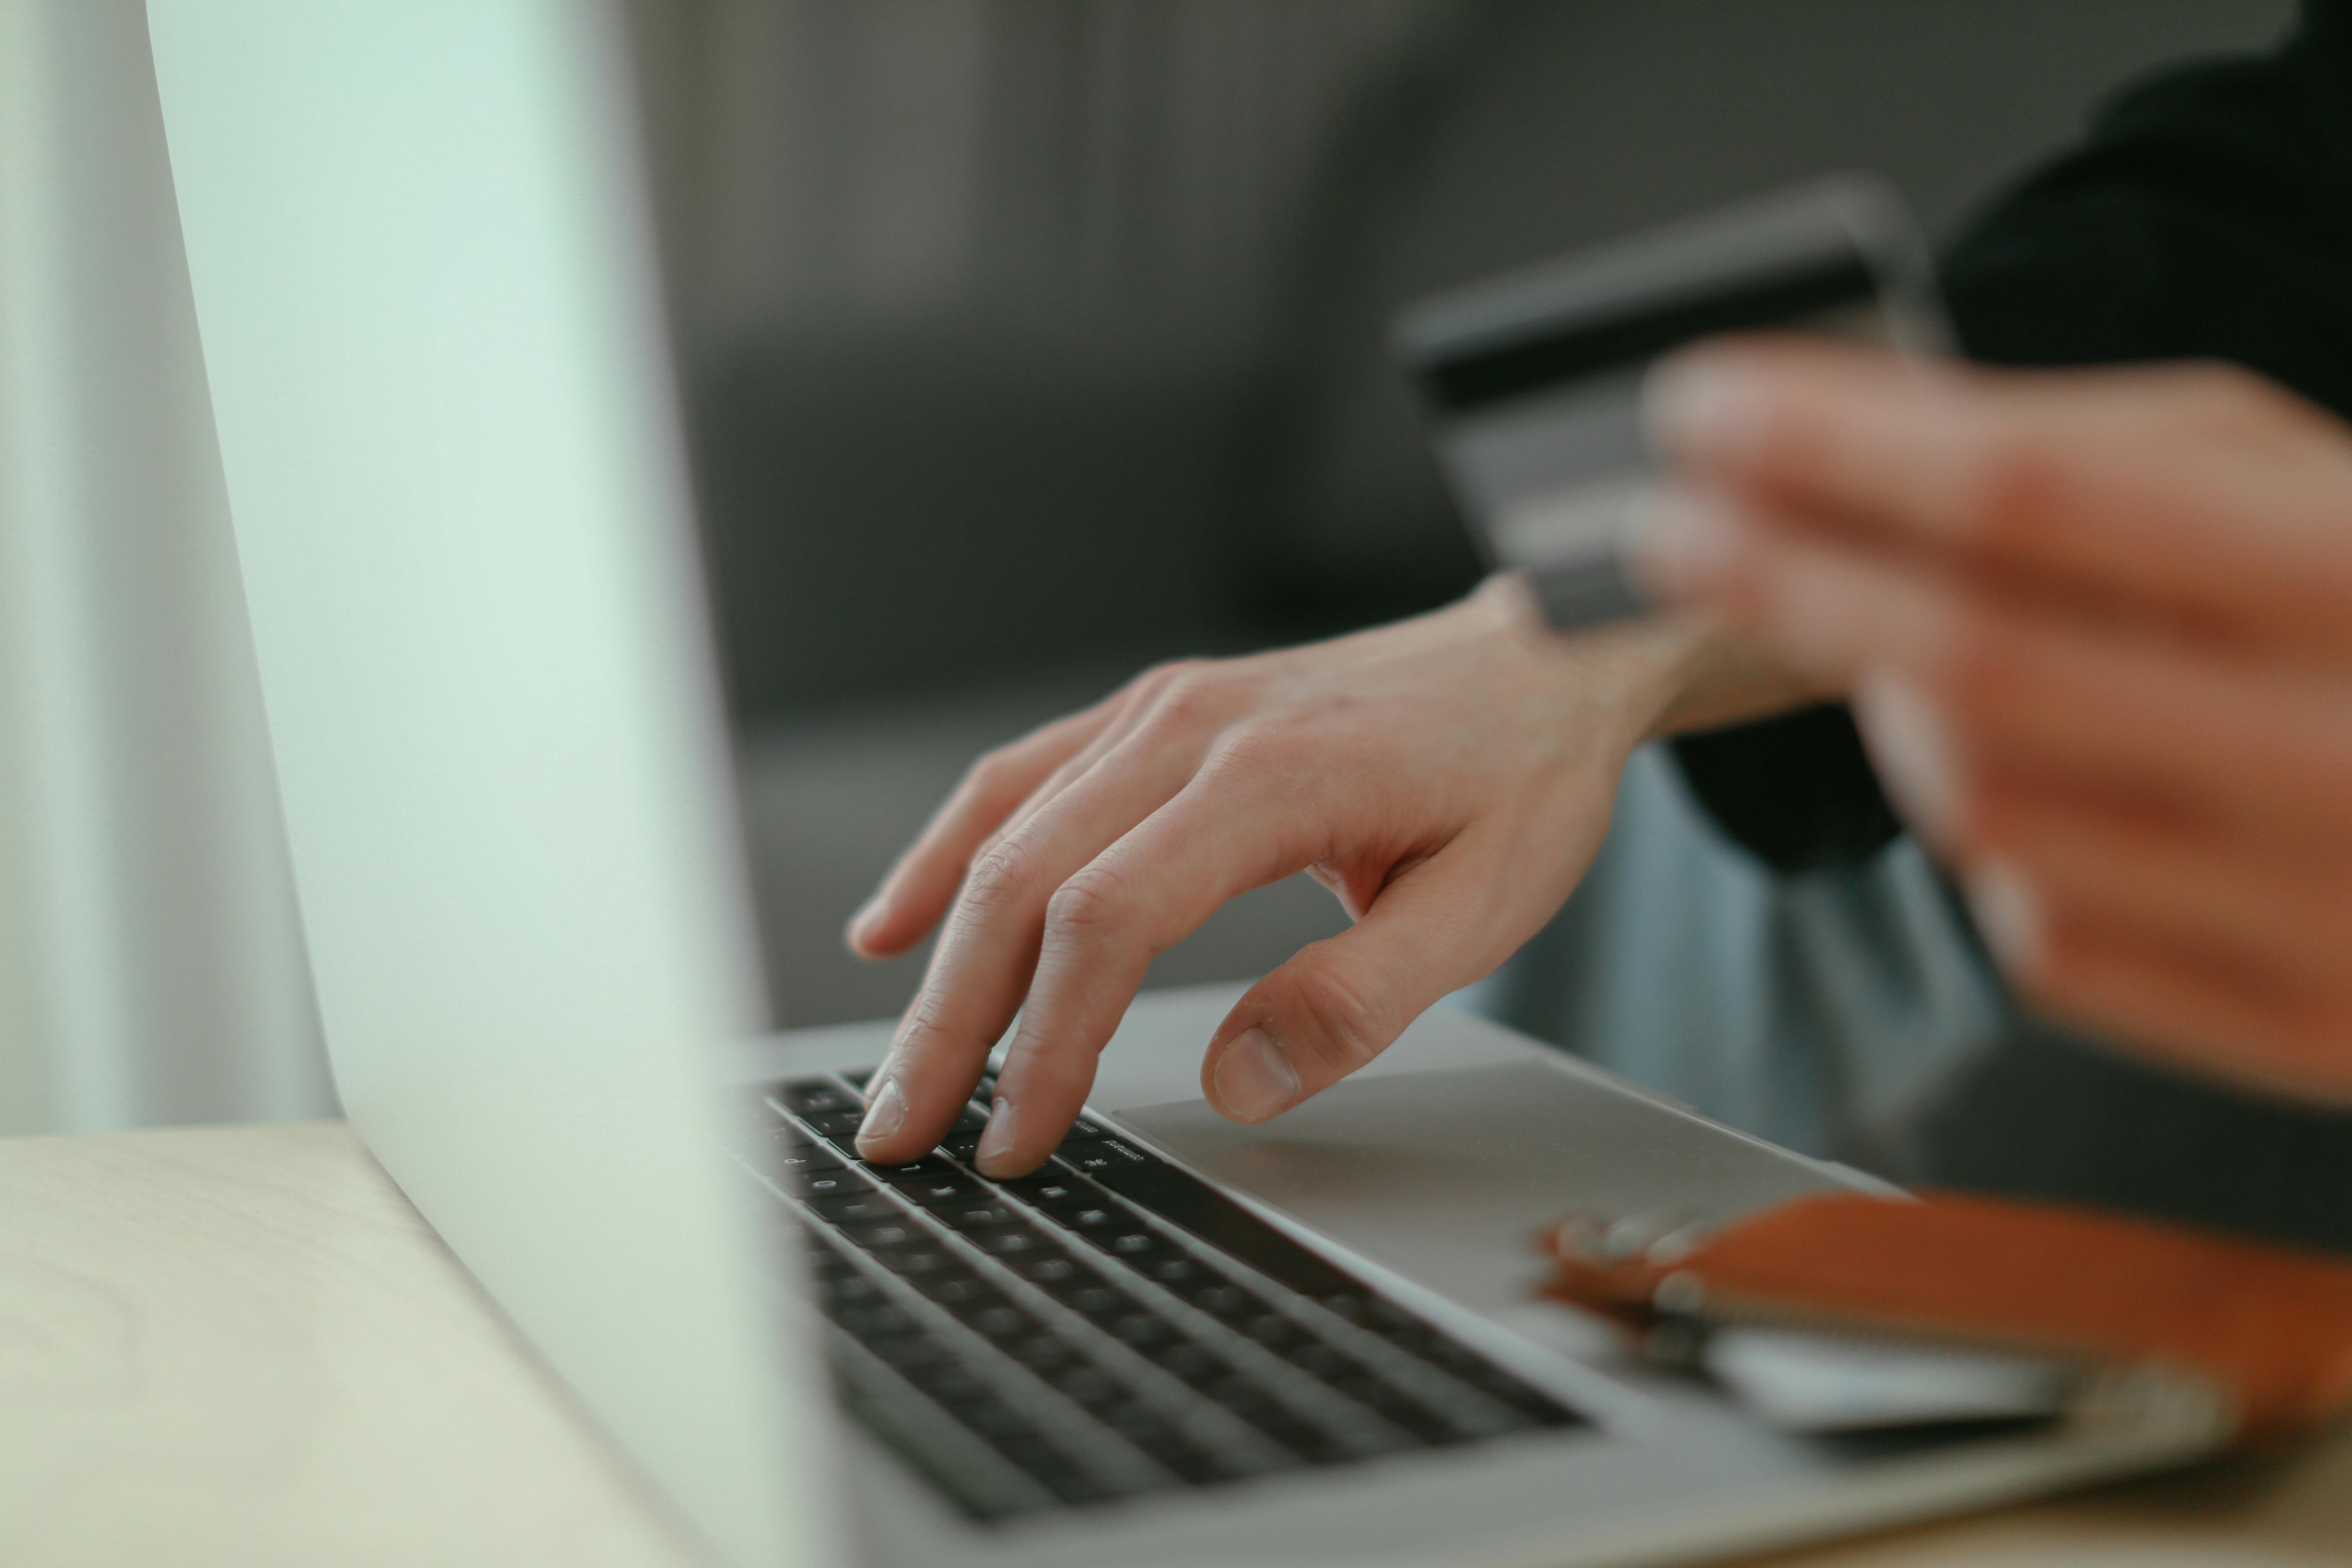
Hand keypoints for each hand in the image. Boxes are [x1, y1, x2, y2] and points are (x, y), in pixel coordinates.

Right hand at [844, 577, 1788, 1174]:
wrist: (1544, 653)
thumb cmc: (1520, 773)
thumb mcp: (1487, 904)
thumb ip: (1359, 997)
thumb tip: (1237, 1080)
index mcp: (1268, 776)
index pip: (1108, 920)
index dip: (1046, 1041)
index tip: (1017, 1139)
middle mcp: (1189, 728)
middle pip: (1025, 880)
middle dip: (952, 1022)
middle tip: (905, 1134)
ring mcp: (1159, 712)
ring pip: (1006, 834)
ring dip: (938, 955)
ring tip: (899, 1066)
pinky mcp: (1152, 715)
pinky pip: (1020, 780)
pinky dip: (949, 853)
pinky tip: (898, 924)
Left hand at [1641, 339, 2351, 1104]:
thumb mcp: (2306, 489)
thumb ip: (2106, 460)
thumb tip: (1866, 439)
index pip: (2027, 497)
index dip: (1835, 449)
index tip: (1706, 412)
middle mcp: (2342, 751)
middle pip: (1966, 662)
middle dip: (1785, 582)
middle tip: (1672, 530)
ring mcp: (2321, 915)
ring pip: (1979, 810)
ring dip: (1893, 717)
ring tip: (1886, 644)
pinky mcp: (2294, 1030)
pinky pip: (2040, 933)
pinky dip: (1994, 846)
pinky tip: (2024, 782)